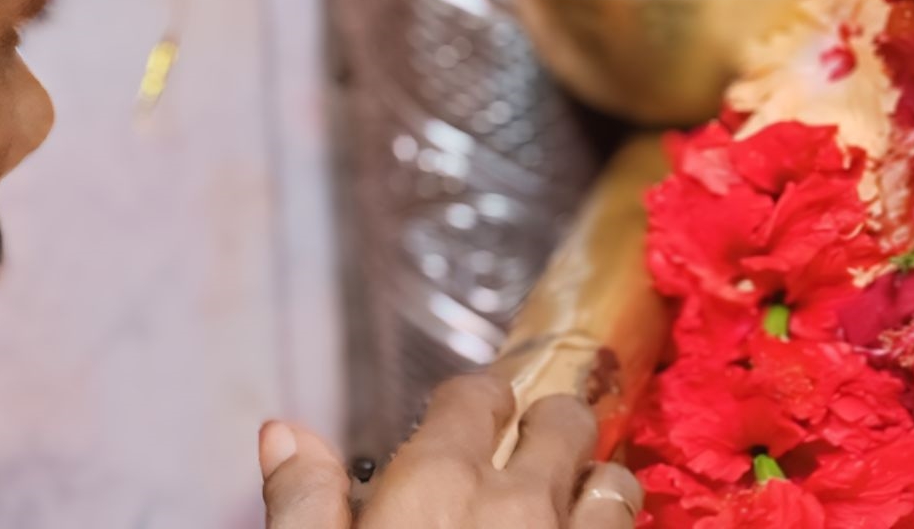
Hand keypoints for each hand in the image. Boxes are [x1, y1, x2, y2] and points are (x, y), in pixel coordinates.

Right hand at [261, 376, 641, 528]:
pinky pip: (632, 528)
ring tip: (572, 498)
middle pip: (561, 423)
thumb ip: (303, 503)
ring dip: (594, 481)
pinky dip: (614, 526)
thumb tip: (282, 430)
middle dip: (548, 427)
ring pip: (613, 480)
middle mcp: (518, 504)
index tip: (471, 413)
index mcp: (436, 487)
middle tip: (531, 447)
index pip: (474, 397)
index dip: (475, 402)